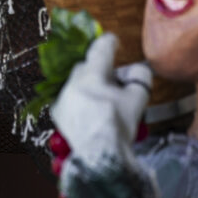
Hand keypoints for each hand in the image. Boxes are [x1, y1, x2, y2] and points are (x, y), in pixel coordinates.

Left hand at [51, 33, 151, 165]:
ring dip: (89, 86)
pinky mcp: (58, 114)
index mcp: (92, 76)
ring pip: (77, 83)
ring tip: (104, 100)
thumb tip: (137, 69)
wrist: (99, 157)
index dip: (109, 42)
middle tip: (114, 79)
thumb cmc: (119, 127)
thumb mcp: (137, 100)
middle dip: (99, 69)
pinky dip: (80, 101)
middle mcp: (73, 83)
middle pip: (87, 67)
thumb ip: (139, 79)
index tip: (113, 41)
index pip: (100, 49)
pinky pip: (70, 99)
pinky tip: (91, 113)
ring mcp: (63, 98)